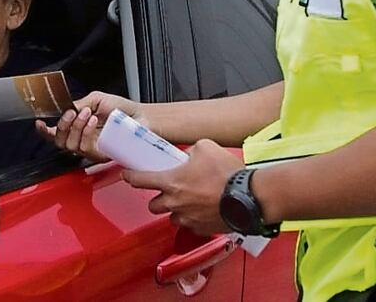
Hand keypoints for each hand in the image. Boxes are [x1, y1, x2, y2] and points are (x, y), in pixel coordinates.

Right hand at [35, 91, 142, 161]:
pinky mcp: (101, 155)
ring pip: (70, 145)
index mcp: (77, 128)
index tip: (39, 123)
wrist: (140, 116)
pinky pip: (85, 147)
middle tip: (73, 112)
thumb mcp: (96, 99)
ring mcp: (91, 150)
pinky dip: (87, 132)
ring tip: (89, 113)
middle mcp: (81, 141)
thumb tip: (64, 110)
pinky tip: (94, 121)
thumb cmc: (121, 109)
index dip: (44, 131)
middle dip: (62, 125)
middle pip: (59, 142)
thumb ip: (78, 104)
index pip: (55, 134)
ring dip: (77, 127)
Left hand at [123, 139, 243, 234]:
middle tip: (166, 190)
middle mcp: (175, 203)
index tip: (127, 175)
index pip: (140, 180)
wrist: (248, 196)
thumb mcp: (205, 147)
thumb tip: (189, 155)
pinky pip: (190, 225)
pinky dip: (193, 219)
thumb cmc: (227, 174)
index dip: (130, 177)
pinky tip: (202, 209)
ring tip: (188, 200)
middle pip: (153, 205)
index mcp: (171, 182)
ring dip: (176, 209)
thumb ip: (190, 151)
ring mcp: (187, 218)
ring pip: (172, 217)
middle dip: (157, 198)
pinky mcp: (201, 229)